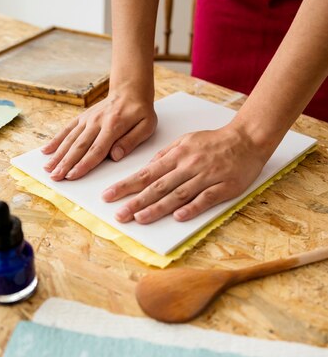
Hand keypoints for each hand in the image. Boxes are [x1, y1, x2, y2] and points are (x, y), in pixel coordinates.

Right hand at [42, 90, 156, 179]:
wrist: (130, 90)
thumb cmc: (140, 111)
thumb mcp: (146, 126)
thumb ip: (131, 141)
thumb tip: (115, 156)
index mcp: (113, 126)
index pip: (96, 149)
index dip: (83, 164)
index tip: (72, 175)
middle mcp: (97, 122)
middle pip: (79, 146)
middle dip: (66, 163)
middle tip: (55, 177)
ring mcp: (87, 119)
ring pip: (70, 139)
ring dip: (58, 155)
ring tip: (48, 169)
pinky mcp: (82, 117)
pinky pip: (67, 129)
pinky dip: (56, 140)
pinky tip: (46, 151)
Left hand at [102, 123, 269, 222]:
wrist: (247, 139)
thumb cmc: (214, 142)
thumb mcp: (186, 141)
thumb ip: (165, 155)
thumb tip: (147, 169)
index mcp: (178, 155)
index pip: (147, 173)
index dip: (126, 185)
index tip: (109, 195)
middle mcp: (189, 166)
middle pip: (158, 186)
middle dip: (136, 201)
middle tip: (119, 214)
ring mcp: (206, 177)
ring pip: (178, 194)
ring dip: (158, 207)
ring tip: (140, 218)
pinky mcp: (223, 187)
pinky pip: (205, 199)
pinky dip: (192, 208)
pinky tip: (178, 217)